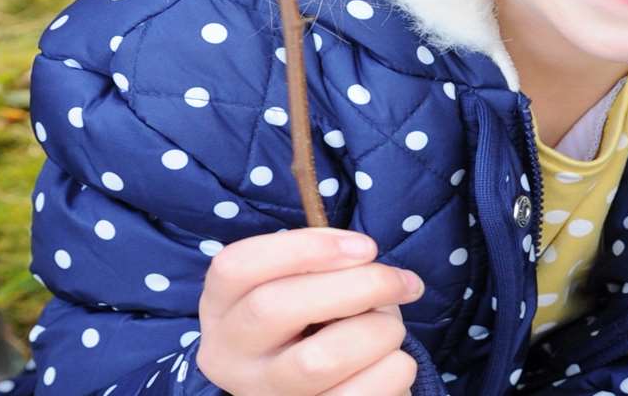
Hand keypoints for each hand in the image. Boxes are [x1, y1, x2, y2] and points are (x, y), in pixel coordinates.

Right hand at [197, 227, 424, 394]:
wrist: (325, 387)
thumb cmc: (322, 321)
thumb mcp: (310, 286)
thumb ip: (328, 269)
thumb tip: (366, 263)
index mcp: (223, 307)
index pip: (235, 266)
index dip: (306, 247)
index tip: (367, 247)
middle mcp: (229, 356)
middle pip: (272, 307)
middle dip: (357, 285)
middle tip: (404, 283)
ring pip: (318, 360)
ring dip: (379, 332)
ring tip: (391, 330)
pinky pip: (358, 395)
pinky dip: (394, 369)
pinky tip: (390, 363)